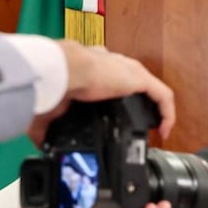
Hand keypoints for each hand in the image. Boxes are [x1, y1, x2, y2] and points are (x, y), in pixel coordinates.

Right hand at [28, 40, 174, 143]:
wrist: (63, 71)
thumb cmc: (55, 81)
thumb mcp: (53, 106)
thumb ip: (48, 124)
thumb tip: (40, 142)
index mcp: (95, 66)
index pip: (113, 78)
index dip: (119, 97)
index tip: (119, 115)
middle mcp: (116, 65)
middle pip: (137, 84)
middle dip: (143, 106)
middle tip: (143, 126)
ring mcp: (130, 71)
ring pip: (153, 91)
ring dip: (158, 111)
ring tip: (159, 130)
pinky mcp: (141, 79)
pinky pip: (163, 98)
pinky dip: (167, 115)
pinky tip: (165, 131)